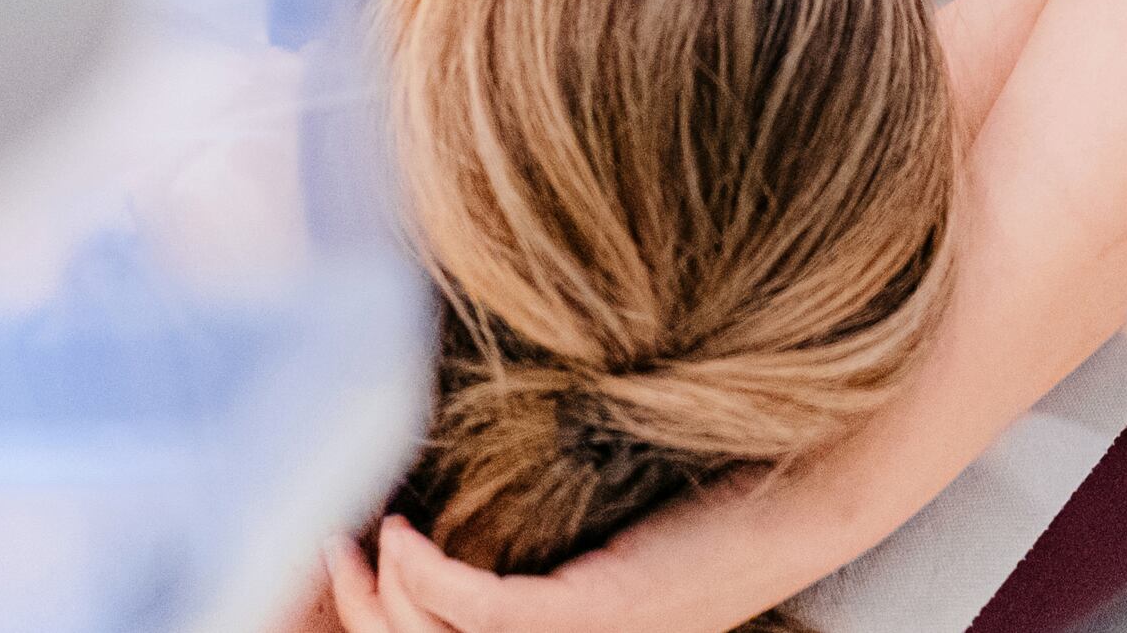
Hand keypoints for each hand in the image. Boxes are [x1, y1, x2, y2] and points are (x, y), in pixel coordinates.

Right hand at [322, 518, 724, 632]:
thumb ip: (549, 549)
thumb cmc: (713, 514)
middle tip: (330, 556)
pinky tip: (404, 534)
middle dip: (364, 616)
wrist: (796, 506)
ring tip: (359, 538)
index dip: (382, 623)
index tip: (350, 568)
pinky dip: (427, 573)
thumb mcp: (614, 540)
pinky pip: (482, 608)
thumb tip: (473, 508)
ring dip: (383, 592)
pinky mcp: (591, 612)